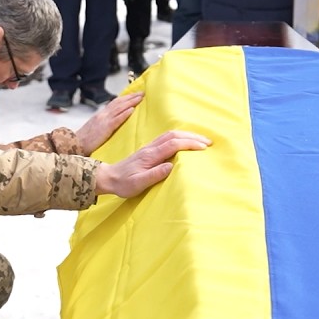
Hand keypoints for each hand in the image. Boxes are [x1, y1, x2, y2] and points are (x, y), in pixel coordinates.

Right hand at [76, 91, 142, 154]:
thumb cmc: (84, 140)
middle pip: (119, 102)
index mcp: (100, 115)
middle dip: (131, 97)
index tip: (135, 94)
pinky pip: (116, 119)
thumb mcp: (95, 128)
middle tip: (142, 92)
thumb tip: (113, 122)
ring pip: (119, 108)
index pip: (114, 103)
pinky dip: (124, 114)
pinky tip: (132, 110)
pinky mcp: (105, 128)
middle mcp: (102, 114)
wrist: (74, 144)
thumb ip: (104, 123)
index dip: (125, 98)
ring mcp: (103, 120)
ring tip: (140, 97)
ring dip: (131, 102)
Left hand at [93, 129, 210, 197]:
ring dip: (187, 135)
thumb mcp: (138, 183)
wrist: (109, 177)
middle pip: (174, 135)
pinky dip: (180, 137)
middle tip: (209, 141)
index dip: (189, 144)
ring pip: (171, 134)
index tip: (203, 148)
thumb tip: (171, 167)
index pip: (173, 144)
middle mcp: (150, 148)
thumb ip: (154, 175)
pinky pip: (167, 138)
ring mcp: (149, 147)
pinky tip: (186, 141)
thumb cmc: (123, 183)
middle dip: (193, 136)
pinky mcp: (149, 149)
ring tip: (201, 140)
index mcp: (150, 155)